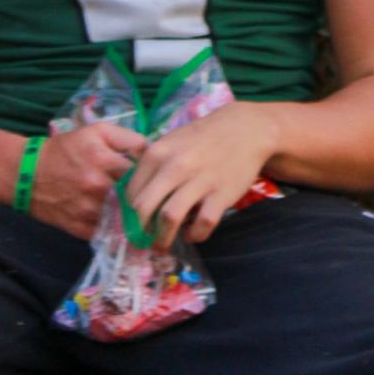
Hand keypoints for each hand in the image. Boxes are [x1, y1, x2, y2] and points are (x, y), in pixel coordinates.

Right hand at [28, 121, 147, 241]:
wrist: (29, 174)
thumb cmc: (66, 149)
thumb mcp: (97, 131)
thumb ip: (128, 138)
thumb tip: (153, 152)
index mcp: (103, 161)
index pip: (143, 173)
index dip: (153, 175)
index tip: (158, 177)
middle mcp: (97, 189)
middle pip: (136, 199)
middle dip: (148, 198)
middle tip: (156, 197)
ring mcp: (88, 212)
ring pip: (124, 220)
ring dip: (135, 217)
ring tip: (144, 211)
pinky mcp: (80, 230)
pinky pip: (108, 234)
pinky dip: (117, 230)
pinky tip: (125, 225)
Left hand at [124, 102, 279, 246]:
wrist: (245, 129)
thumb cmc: (202, 138)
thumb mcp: (171, 142)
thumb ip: (151, 166)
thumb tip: (132, 198)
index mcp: (157, 153)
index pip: (131, 193)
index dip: (128, 214)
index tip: (133, 223)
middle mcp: (175, 166)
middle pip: (144, 208)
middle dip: (140, 230)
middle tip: (143, 240)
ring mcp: (200, 180)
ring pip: (170, 218)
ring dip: (163, 238)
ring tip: (162, 245)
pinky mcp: (222, 194)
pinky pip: (203, 224)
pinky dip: (195, 235)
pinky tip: (192, 233)